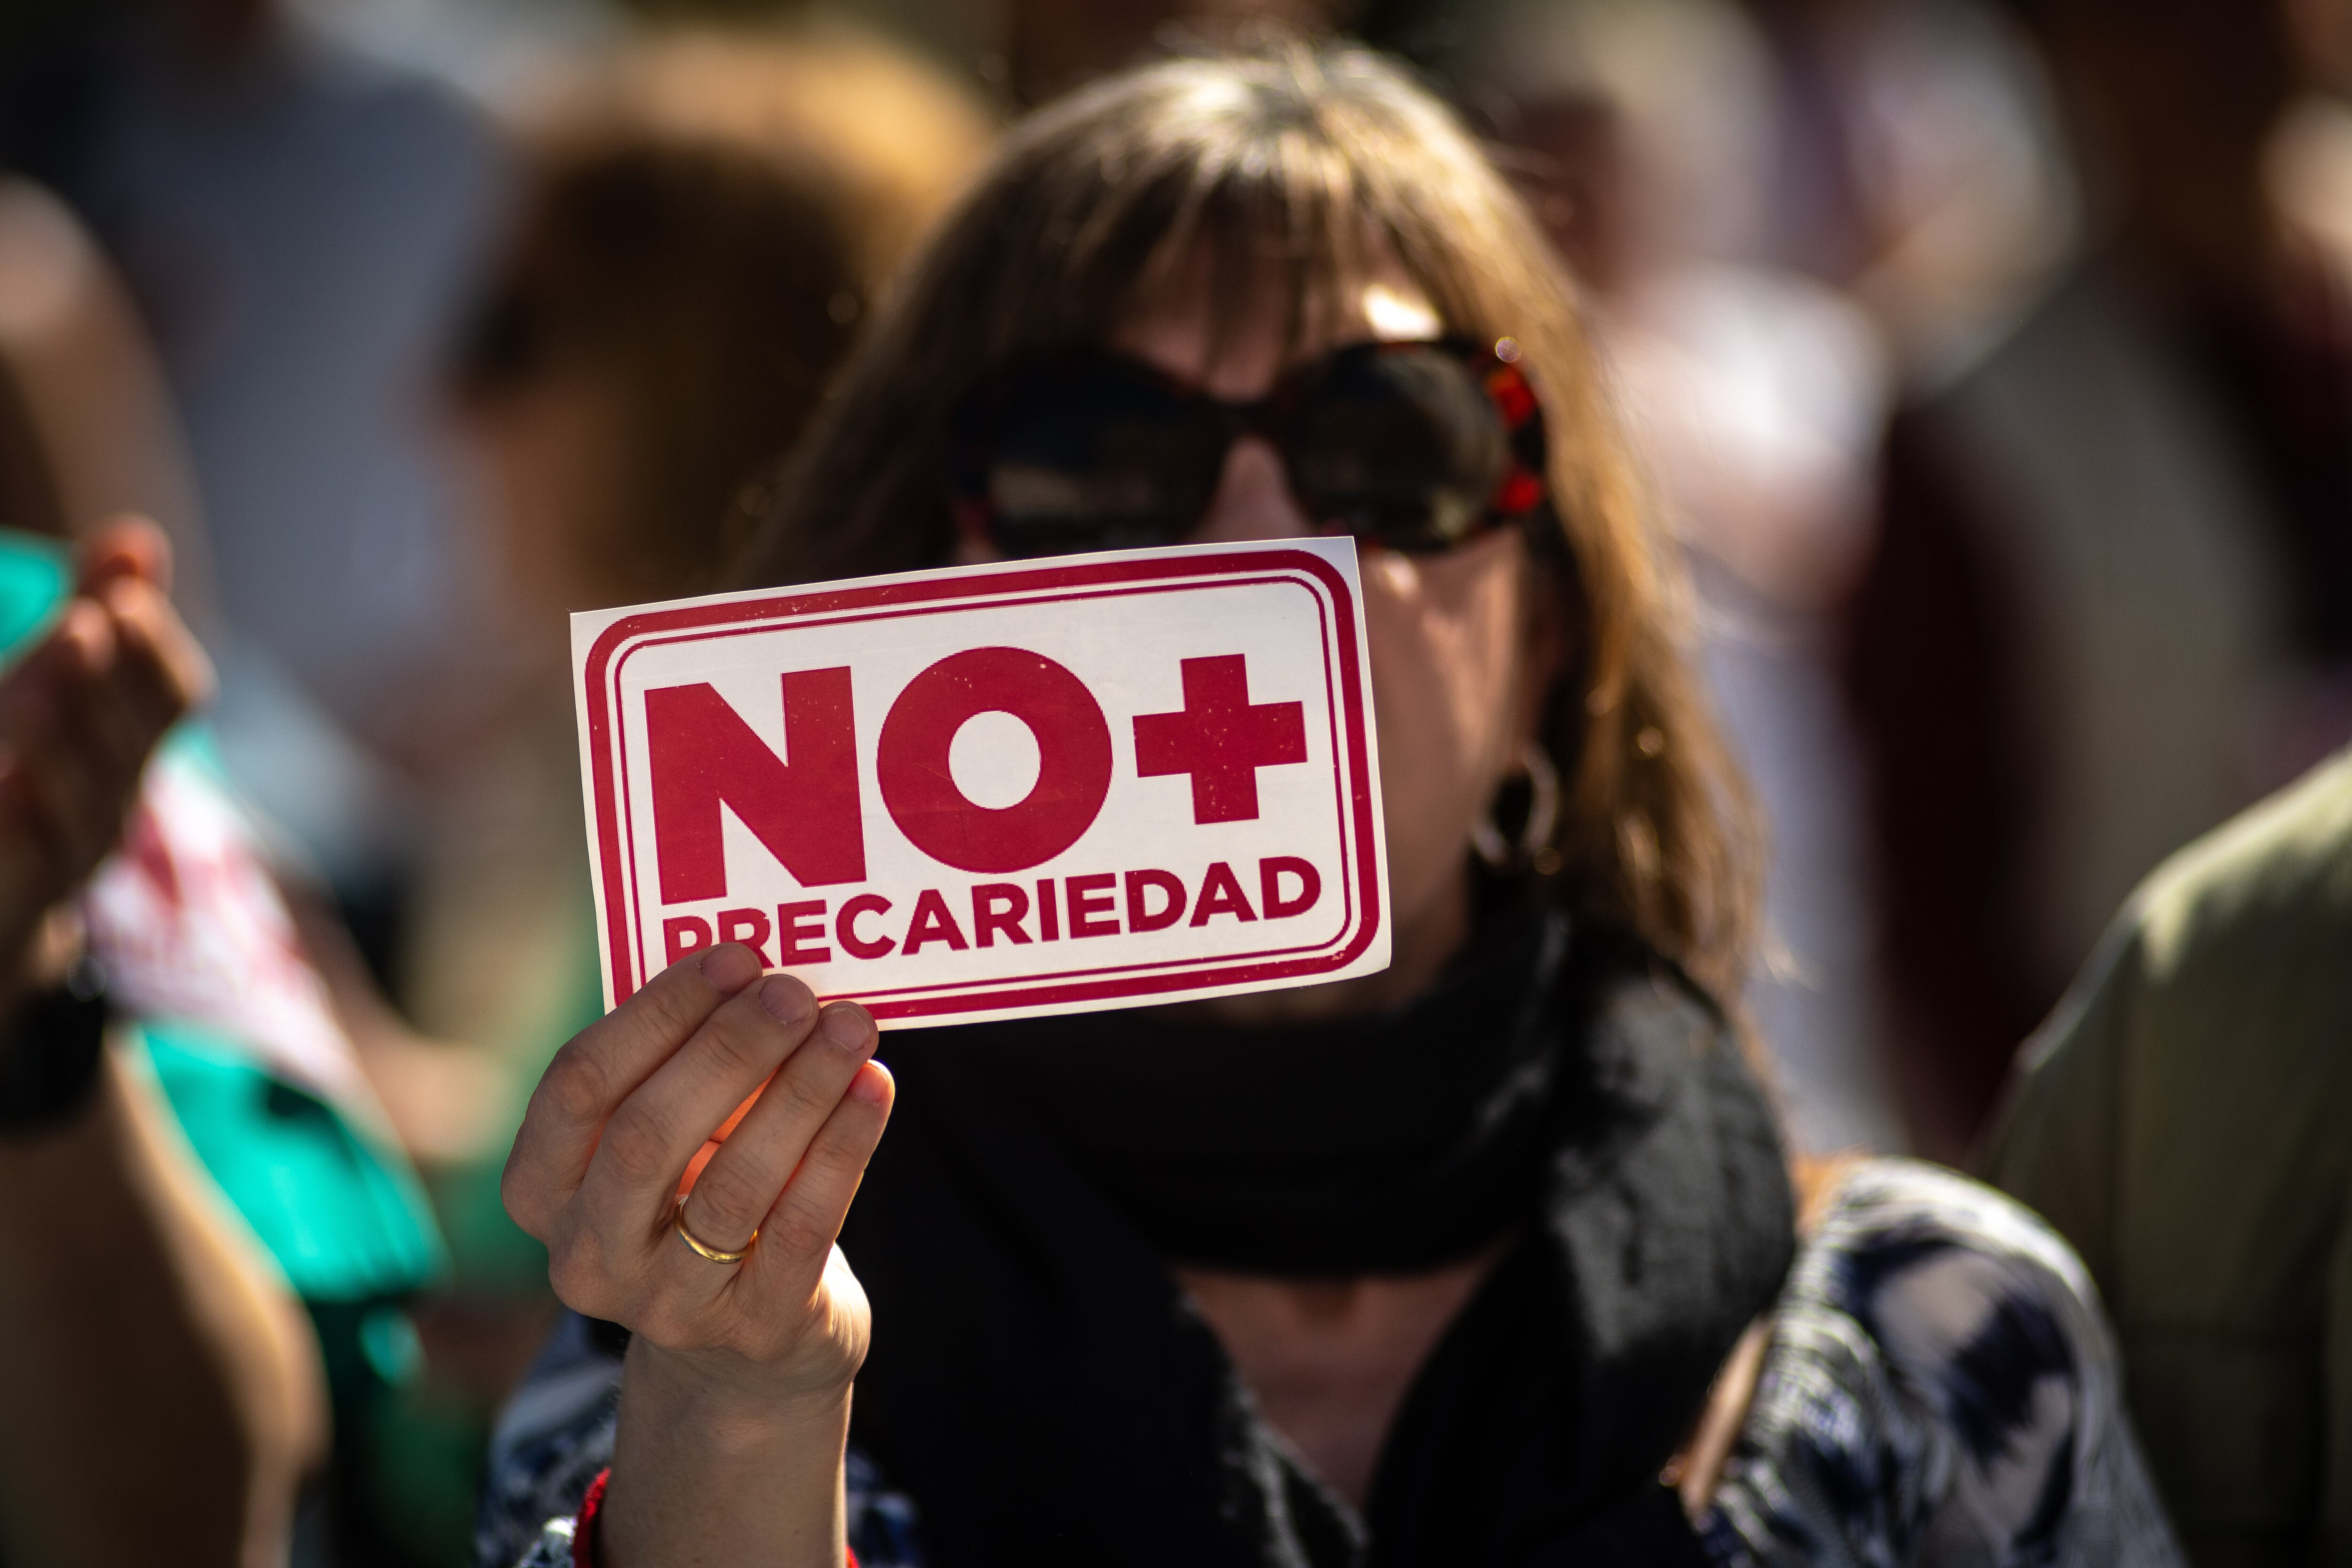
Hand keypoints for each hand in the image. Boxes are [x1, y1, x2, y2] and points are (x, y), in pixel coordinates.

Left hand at [0, 518, 211, 1002]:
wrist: (3, 911)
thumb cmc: (33, 774)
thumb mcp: (60, 686)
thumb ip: (98, 612)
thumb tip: (138, 537)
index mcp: (131, 745)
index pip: (174, 696)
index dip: (155, 652)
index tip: (122, 600)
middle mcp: (116, 800)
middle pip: (128, 741)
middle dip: (103, 683)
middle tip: (79, 625)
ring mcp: (70, 856)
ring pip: (82, 803)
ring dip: (60, 747)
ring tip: (28, 696)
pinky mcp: (15, 896)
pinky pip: (21, 866)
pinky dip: (15, 826)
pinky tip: (5, 785)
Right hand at [502, 944, 893, 1415]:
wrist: (747, 1341)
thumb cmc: (700, 1193)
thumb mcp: (671, 1132)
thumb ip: (688, 1060)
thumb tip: (758, 974)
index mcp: (541, 1187)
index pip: (580, 1083)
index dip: (658, 1013)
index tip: (734, 958)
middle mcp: (586, 1254)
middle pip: (648, 1134)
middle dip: (730, 1050)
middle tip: (797, 993)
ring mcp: (665, 1305)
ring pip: (735, 1182)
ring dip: (800, 1090)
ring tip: (851, 1027)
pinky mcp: (753, 1329)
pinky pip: (803, 1225)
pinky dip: (844, 1147)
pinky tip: (874, 1087)